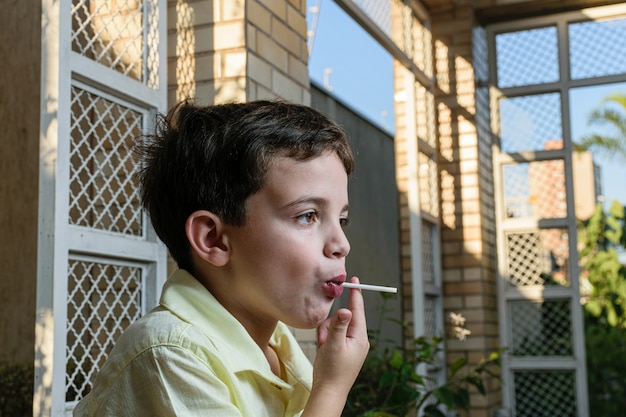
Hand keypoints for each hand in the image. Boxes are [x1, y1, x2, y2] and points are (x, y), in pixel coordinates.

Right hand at [302, 277, 368, 415]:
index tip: (355, 280)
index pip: (358, 310)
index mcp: (360, 337)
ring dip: (326, 332)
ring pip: (335, 325)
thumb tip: (346, 309)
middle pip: (343, 318)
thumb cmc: (332, 371)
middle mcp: (357, 339)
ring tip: (323, 346)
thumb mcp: (333, 345)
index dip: (356, 295)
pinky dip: (325, 338)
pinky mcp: (342, 348)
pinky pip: (332, 334)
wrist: (329, 391)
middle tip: (325, 338)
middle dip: (331, 324)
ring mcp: (350, 344)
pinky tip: (323, 349)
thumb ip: (339, 325)